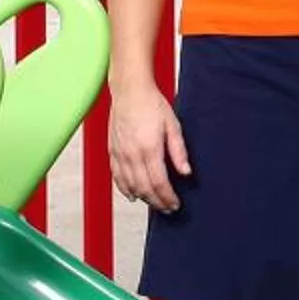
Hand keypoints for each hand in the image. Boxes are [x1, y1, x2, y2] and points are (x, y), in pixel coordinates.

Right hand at [106, 85, 190, 211]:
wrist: (129, 90)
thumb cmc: (151, 104)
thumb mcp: (173, 125)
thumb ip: (179, 151)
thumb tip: (186, 172)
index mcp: (149, 148)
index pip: (159, 183)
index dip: (168, 197)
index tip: (175, 204)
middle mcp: (132, 154)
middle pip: (144, 188)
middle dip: (157, 202)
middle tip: (168, 208)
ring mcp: (120, 153)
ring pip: (129, 185)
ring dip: (143, 198)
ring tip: (155, 203)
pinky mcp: (112, 151)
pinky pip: (117, 176)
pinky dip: (125, 189)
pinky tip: (133, 195)